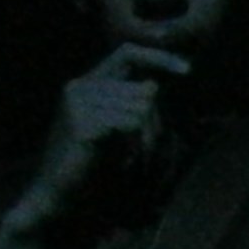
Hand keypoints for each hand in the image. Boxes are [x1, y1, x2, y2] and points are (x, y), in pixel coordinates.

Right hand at [11, 43, 189, 232]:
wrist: (61, 195)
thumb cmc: (94, 166)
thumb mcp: (119, 130)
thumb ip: (133, 105)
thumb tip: (153, 85)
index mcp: (87, 83)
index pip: (128, 53)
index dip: (159, 58)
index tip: (188, 70)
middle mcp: (80, 87)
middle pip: (144, 91)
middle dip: (155, 122)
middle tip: (141, 151)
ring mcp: (78, 103)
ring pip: (141, 108)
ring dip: (146, 138)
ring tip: (127, 158)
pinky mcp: (82, 124)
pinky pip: (130, 125)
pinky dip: (136, 145)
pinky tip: (121, 160)